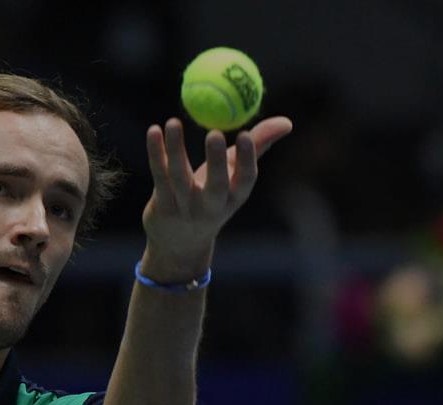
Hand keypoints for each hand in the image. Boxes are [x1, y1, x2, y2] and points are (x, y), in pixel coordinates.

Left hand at [140, 116, 292, 279]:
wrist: (180, 244)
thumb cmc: (212, 198)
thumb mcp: (234, 176)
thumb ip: (258, 147)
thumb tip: (287, 122)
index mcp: (235, 197)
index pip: (245, 179)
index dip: (246, 158)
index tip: (245, 134)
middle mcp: (212, 206)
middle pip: (216, 185)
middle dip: (216, 161)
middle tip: (214, 132)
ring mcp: (185, 209)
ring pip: (179, 177)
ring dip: (176, 149)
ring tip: (173, 122)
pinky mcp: (161, 207)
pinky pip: (158, 176)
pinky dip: (156, 153)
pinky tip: (154, 131)